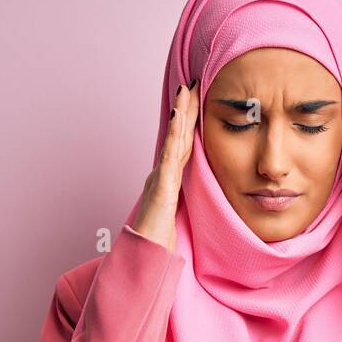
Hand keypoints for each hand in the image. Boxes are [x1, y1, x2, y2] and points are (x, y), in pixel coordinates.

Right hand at [132, 78, 200, 251]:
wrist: (146, 257)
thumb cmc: (158, 242)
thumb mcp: (175, 216)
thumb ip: (181, 203)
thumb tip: (190, 198)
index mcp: (168, 180)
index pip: (183, 147)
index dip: (189, 125)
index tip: (195, 103)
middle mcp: (162, 174)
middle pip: (178, 137)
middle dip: (185, 110)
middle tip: (191, 84)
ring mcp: (161, 178)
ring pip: (174, 139)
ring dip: (180, 113)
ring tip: (186, 90)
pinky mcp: (162, 186)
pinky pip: (171, 155)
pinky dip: (175, 134)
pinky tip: (178, 116)